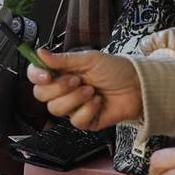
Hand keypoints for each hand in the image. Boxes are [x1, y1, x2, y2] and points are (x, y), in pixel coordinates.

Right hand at [26, 48, 141, 130]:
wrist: (137, 85)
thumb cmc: (115, 69)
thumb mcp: (89, 59)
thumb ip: (63, 59)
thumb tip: (39, 53)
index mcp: (62, 72)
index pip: (37, 77)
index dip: (36, 76)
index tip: (46, 75)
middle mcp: (64, 90)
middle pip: (41, 96)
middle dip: (59, 88)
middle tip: (77, 80)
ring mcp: (73, 107)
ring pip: (56, 109)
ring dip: (75, 99)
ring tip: (92, 90)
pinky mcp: (85, 121)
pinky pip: (76, 120)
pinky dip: (88, 109)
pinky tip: (98, 101)